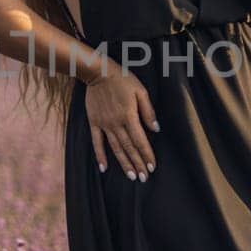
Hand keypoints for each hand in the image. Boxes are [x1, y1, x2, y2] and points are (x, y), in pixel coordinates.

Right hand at [84, 66, 159, 180]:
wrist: (98, 72)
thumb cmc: (122, 79)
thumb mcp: (141, 91)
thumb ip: (148, 111)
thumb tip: (156, 129)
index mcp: (129, 116)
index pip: (140, 141)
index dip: (147, 155)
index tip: (152, 167)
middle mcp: (116, 123)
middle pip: (129, 148)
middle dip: (137, 164)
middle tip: (143, 178)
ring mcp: (104, 124)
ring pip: (115, 148)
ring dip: (124, 163)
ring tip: (131, 176)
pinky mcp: (94, 123)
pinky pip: (96, 143)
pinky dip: (100, 156)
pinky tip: (104, 168)